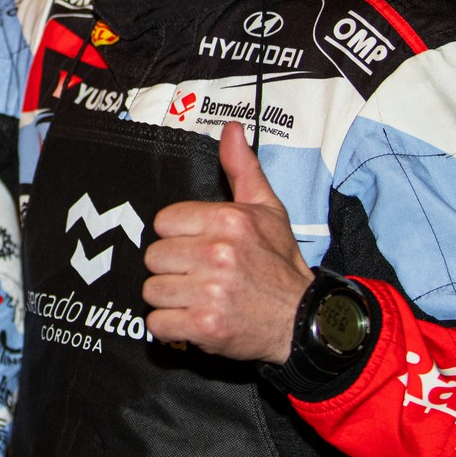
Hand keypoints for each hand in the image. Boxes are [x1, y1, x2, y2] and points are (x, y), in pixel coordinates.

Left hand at [142, 121, 312, 361]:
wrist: (303, 321)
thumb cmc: (280, 265)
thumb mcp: (268, 211)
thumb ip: (242, 169)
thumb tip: (231, 129)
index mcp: (229, 221)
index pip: (163, 222)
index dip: (177, 236)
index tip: (197, 247)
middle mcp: (218, 253)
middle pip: (154, 257)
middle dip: (172, 269)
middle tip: (197, 276)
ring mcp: (211, 291)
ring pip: (152, 290)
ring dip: (171, 299)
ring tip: (198, 297)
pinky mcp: (205, 326)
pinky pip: (157, 324)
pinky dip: (171, 327)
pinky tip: (194, 320)